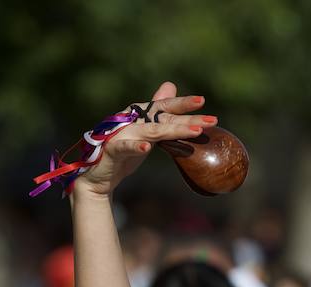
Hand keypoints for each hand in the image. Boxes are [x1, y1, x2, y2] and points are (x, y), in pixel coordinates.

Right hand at [72, 81, 215, 199]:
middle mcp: (130, 121)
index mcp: (139, 117)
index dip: (181, 103)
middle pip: (162, 118)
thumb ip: (159, 114)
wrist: (97, 177)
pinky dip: (135, 146)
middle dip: (188, 118)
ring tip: (194, 131)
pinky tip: (147, 147)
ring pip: (150, 131)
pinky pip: (124, 147)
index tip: (202, 102)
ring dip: (172, 130)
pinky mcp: (110, 150)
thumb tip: (170, 86)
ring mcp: (120, 134)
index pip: (163, 107)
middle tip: (212, 120)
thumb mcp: (145, 132)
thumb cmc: (123, 153)